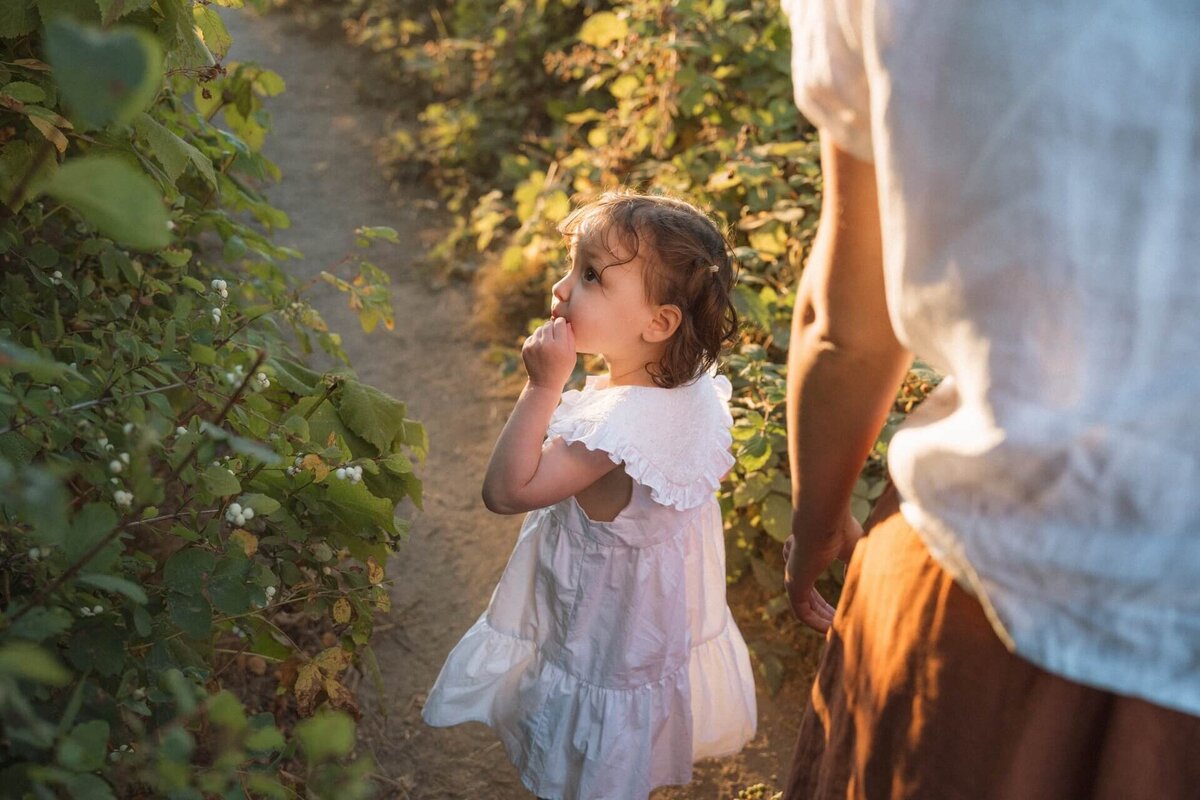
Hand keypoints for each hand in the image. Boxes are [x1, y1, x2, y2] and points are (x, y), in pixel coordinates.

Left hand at [522, 317, 576, 390]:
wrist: (544, 384)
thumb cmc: (562, 369)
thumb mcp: (572, 356)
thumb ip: (571, 337)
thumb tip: (567, 322)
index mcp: (559, 345)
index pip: (560, 322)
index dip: (562, 324)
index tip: (563, 329)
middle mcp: (545, 344)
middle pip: (549, 324)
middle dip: (553, 328)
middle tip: (555, 337)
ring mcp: (534, 346)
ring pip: (540, 329)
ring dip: (544, 334)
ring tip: (548, 345)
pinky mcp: (526, 348)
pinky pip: (532, 336)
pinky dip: (537, 340)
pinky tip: (541, 350)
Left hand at [783, 505, 862, 632]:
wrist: (824, 520)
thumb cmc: (840, 529)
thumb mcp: (853, 548)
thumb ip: (853, 564)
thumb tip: (860, 578)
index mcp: (806, 557)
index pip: (811, 586)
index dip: (824, 603)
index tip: (841, 613)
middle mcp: (796, 568)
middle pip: (809, 600)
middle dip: (825, 615)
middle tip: (841, 627)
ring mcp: (793, 576)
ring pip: (805, 608)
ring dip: (821, 621)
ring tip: (838, 632)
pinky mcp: (793, 585)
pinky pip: (802, 612)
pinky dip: (816, 623)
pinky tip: (831, 630)